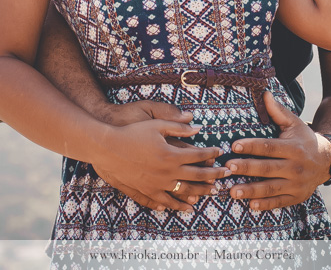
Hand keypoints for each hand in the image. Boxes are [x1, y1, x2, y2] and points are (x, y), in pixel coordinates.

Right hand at [92, 101, 228, 211]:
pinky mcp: (143, 190)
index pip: (198, 155)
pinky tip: (179, 206)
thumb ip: (177, 126)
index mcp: (171, 154)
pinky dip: (173, 204)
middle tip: (225, 177)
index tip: (220, 152)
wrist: (106, 147)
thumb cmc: (131, 132)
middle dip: (212, 176)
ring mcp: (155, 184)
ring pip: (182, 191)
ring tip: (208, 194)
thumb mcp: (156, 123)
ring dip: (198, 192)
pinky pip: (161, 201)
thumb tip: (197, 127)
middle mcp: (166, 172)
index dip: (211, 153)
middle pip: (195, 176)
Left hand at [224, 92, 330, 210]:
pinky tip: (251, 205)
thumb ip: (278, 111)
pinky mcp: (297, 197)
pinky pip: (280, 202)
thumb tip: (264, 93)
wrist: (327, 161)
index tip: (234, 146)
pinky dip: (266, 204)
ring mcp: (297, 184)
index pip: (269, 147)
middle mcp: (296, 167)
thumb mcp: (294, 123)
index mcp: (293, 148)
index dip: (252, 146)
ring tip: (232, 191)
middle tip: (228, 168)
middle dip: (247, 168)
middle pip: (268, 168)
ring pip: (271, 188)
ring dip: (251, 191)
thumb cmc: (304, 139)